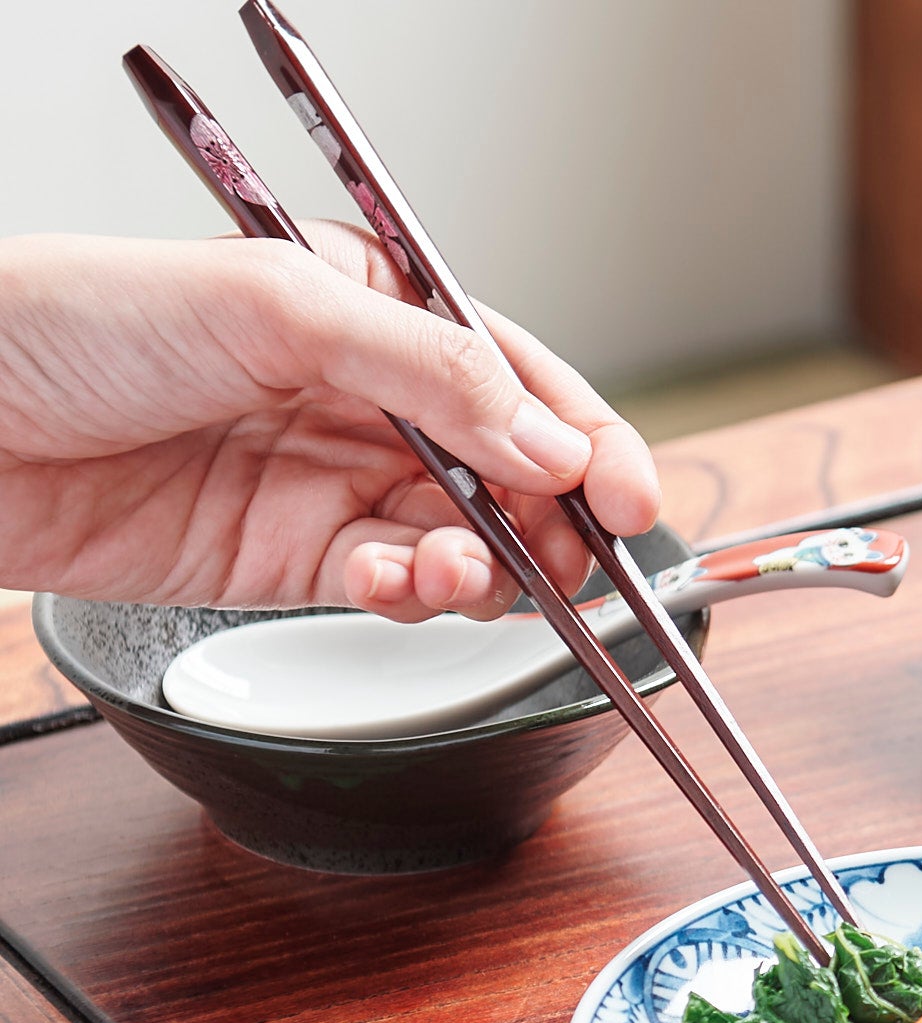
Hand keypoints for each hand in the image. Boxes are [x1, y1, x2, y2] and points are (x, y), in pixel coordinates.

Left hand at [0, 223, 659, 620]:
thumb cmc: (72, 324)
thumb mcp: (275, 307)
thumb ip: (431, 375)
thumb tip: (547, 442)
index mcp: (368, 306)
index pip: (511, 373)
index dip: (582, 433)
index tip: (624, 490)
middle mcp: (363, 395)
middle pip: (508, 468)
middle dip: (551, 514)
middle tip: (570, 551)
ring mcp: (332, 481)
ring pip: (465, 537)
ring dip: (486, 563)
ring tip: (461, 566)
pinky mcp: (297, 561)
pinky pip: (396, 586)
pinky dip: (418, 593)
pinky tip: (402, 580)